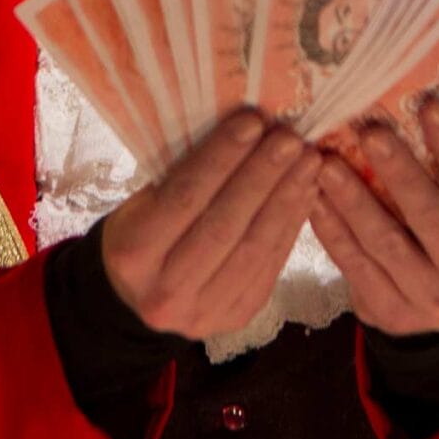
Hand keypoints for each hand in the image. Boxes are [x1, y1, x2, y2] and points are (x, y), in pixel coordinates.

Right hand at [97, 109, 320, 339]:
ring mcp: (203, 312)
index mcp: (131, 253)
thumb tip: (242, 129)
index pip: (183, 199)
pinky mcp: (236, 317)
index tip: (252, 121)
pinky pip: (270, 265)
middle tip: (290, 138)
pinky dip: (291, 224)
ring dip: (286, 198)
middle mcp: (163, 292)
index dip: (221, 158)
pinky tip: (306, 191)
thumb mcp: (141, 201)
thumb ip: (182, 175)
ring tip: (307, 161)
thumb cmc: (139, 231)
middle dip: (262, 176)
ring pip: (254, 248)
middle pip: (223, 225)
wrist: (137, 297)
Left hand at [310, 98, 438, 335]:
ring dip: (353, 199)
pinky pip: (356, 267)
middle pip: (430, 216)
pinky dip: (333, 231)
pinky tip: (314, 198)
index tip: (428, 104)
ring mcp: (435, 305)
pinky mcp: (393, 316)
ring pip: (386, 243)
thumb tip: (415, 103)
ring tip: (326, 161)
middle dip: (398, 170)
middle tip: (369, 131)